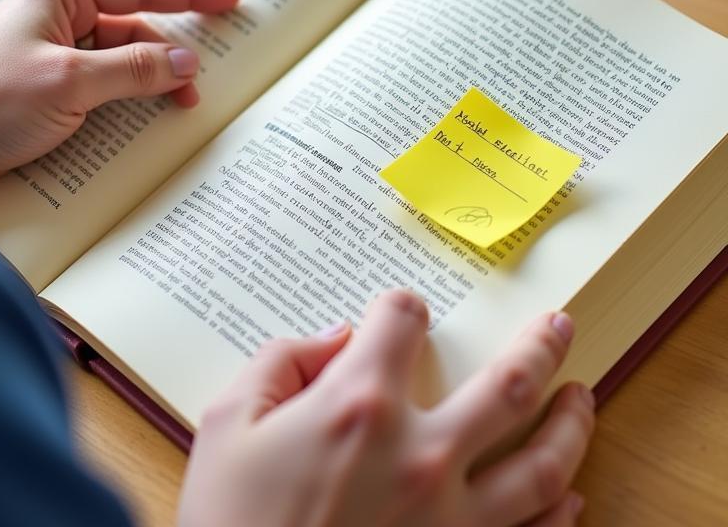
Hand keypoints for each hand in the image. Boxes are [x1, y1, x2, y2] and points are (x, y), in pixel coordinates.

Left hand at [0, 0, 240, 192]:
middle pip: (131, 26)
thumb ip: (133, 70)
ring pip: (117, 58)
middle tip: (199, 85)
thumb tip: (185, 62)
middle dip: (167, 53)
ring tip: (176, 107)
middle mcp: (55, 15)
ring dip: (146, 80)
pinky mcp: (43, 84)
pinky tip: (140, 117)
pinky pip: (98, 81)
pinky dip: (123, 96)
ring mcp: (48, 51)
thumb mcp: (70, 83)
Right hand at [179, 292, 593, 526]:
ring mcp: (450, 518)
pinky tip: (571, 494)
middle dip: (538, 347)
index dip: (398, 307)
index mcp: (359, 406)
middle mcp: (419, 454)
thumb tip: (334, 338)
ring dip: (571, 425)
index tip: (400, 312)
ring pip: (542, 464)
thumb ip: (282, 362)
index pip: (399, 323)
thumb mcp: (229, 423)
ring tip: (582, 397)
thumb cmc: (230, 521)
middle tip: (559, 326)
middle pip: (506, 385)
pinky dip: (560, 514)